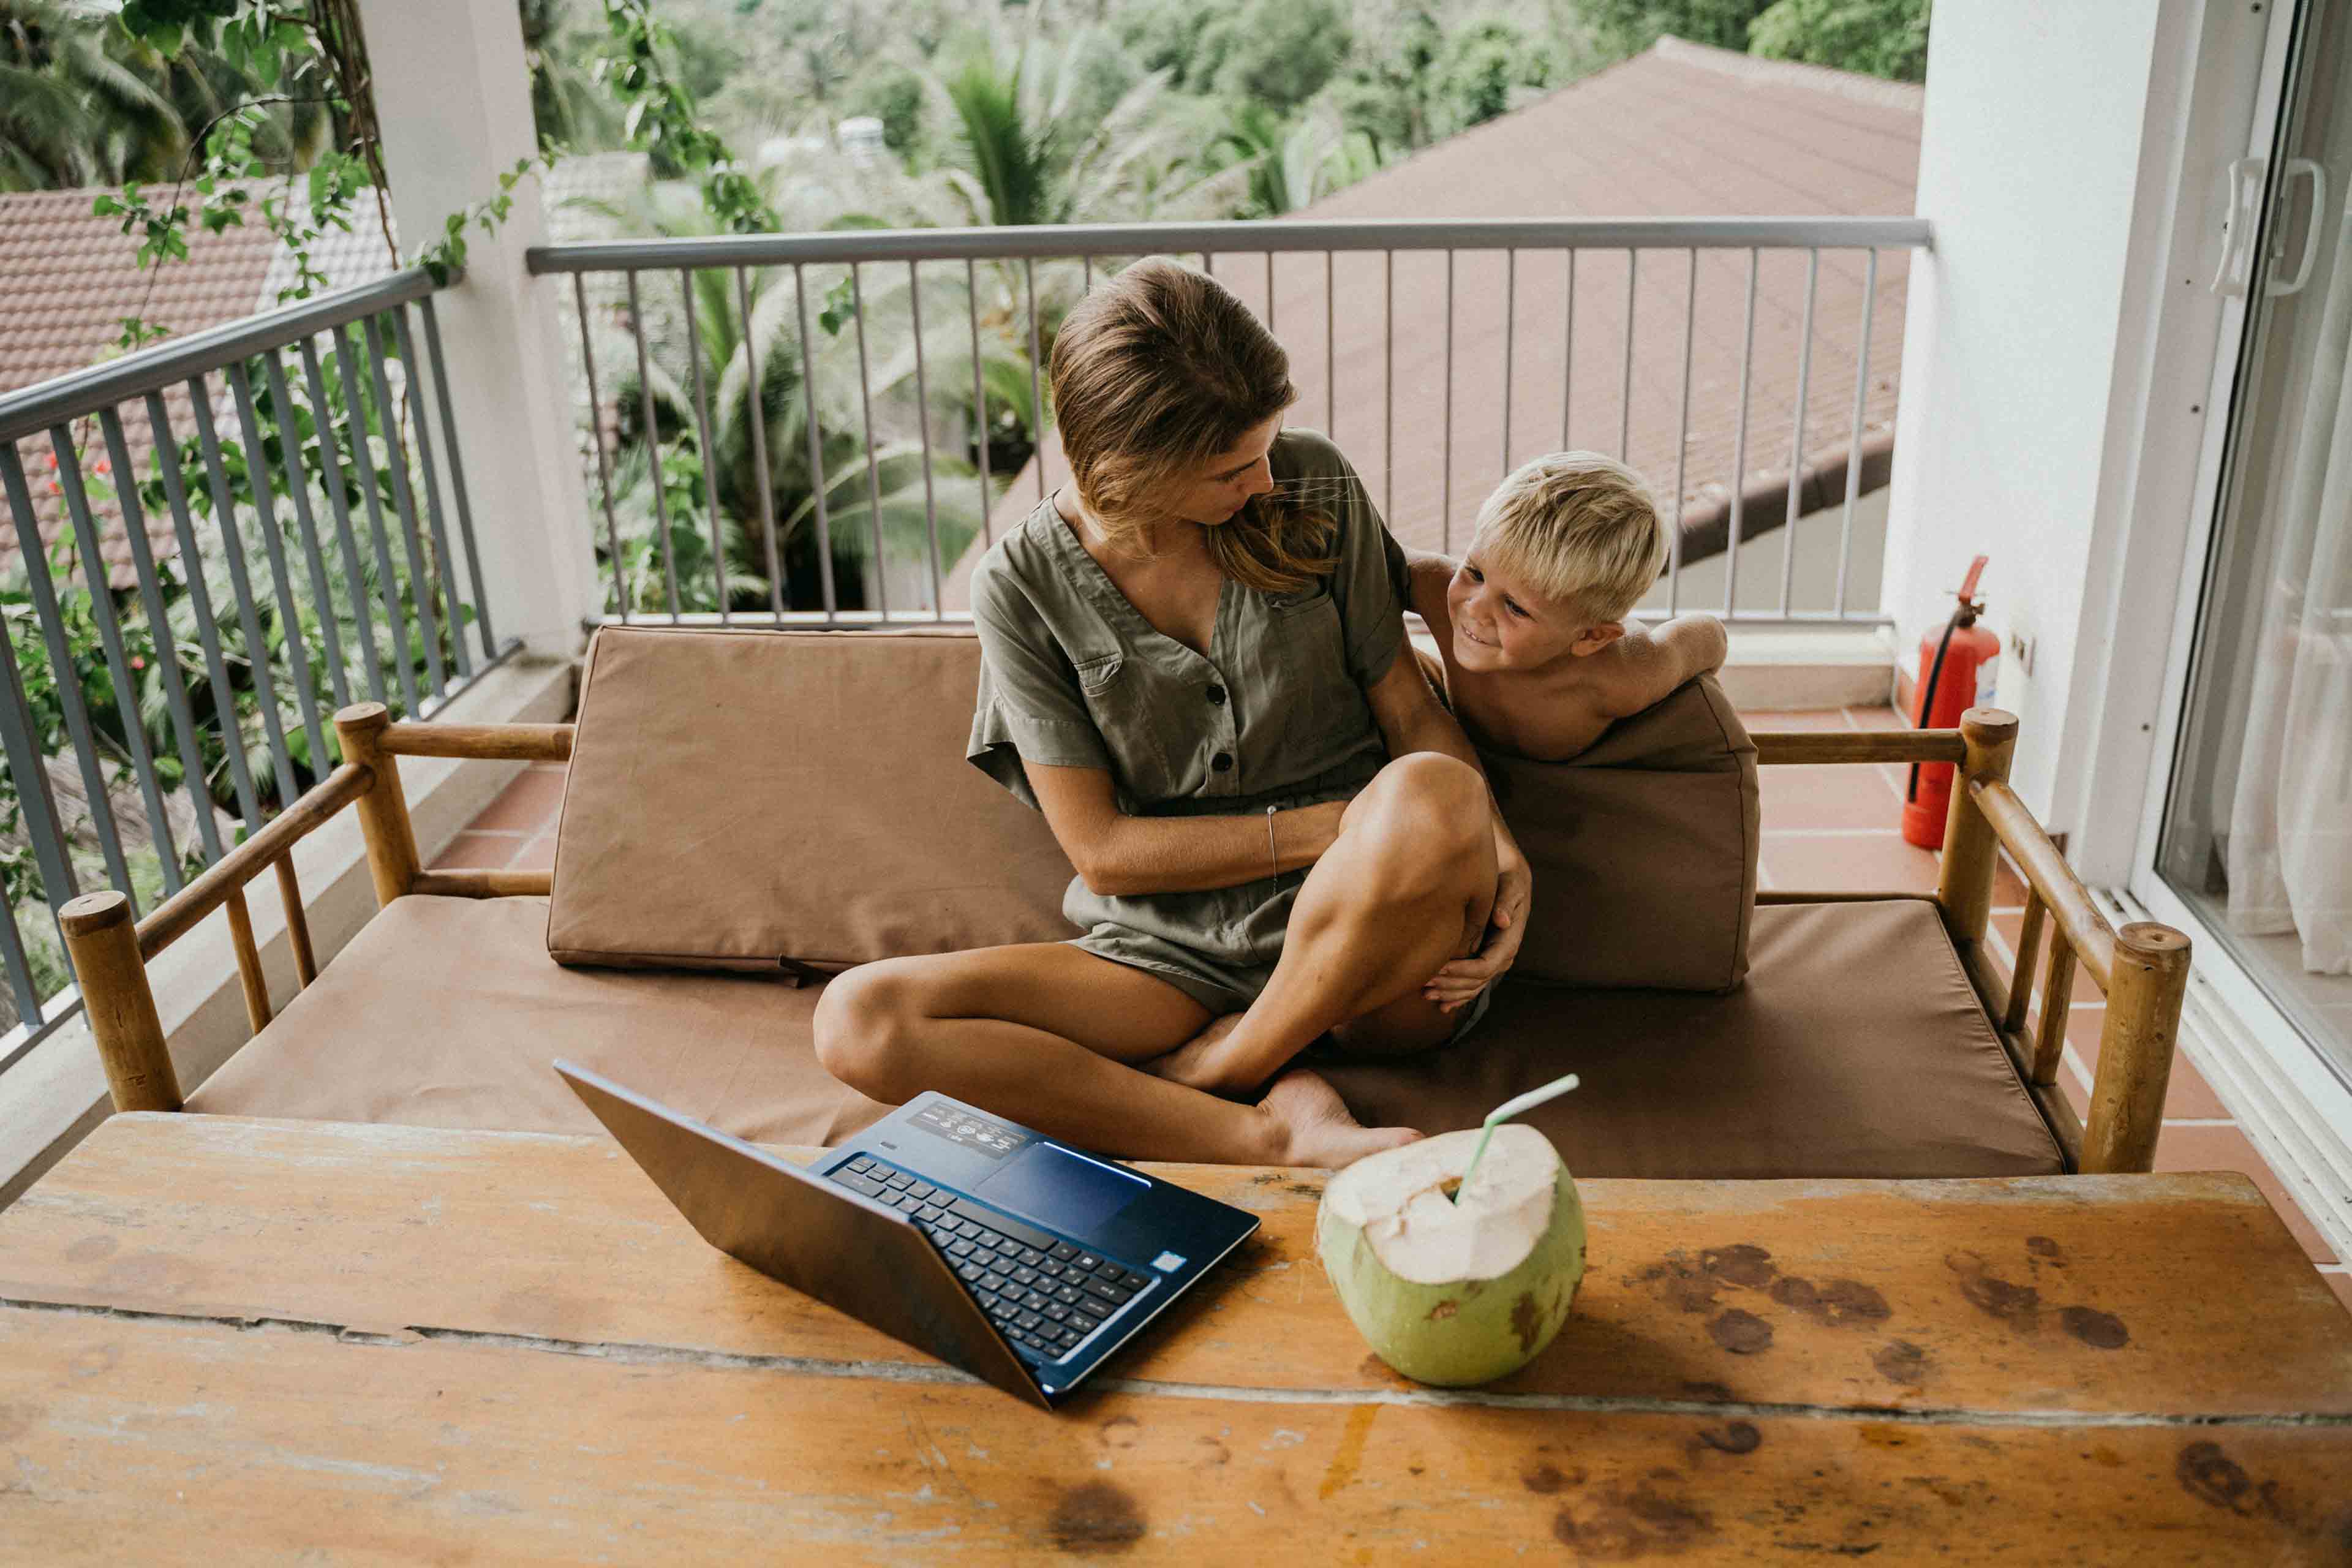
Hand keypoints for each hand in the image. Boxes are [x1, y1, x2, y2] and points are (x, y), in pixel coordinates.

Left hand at [1423, 824, 1530, 1010]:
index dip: (1463, 971)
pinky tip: (1442, 1005)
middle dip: (1452, 985)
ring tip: (1426, 995)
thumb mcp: (1510, 882)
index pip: (1487, 965)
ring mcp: (1495, 958)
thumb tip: (1502, 921)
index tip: (1438, 969)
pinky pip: (1473, 984)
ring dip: (1451, 994)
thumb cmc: (1505, 874)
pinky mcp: (1484, 958)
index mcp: (1510, 938)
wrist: (1506, 873)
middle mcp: (1504, 952)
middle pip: (1478, 980)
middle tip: (1425, 986)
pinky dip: (1458, 995)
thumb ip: (1506, 900)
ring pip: (1474, 986)